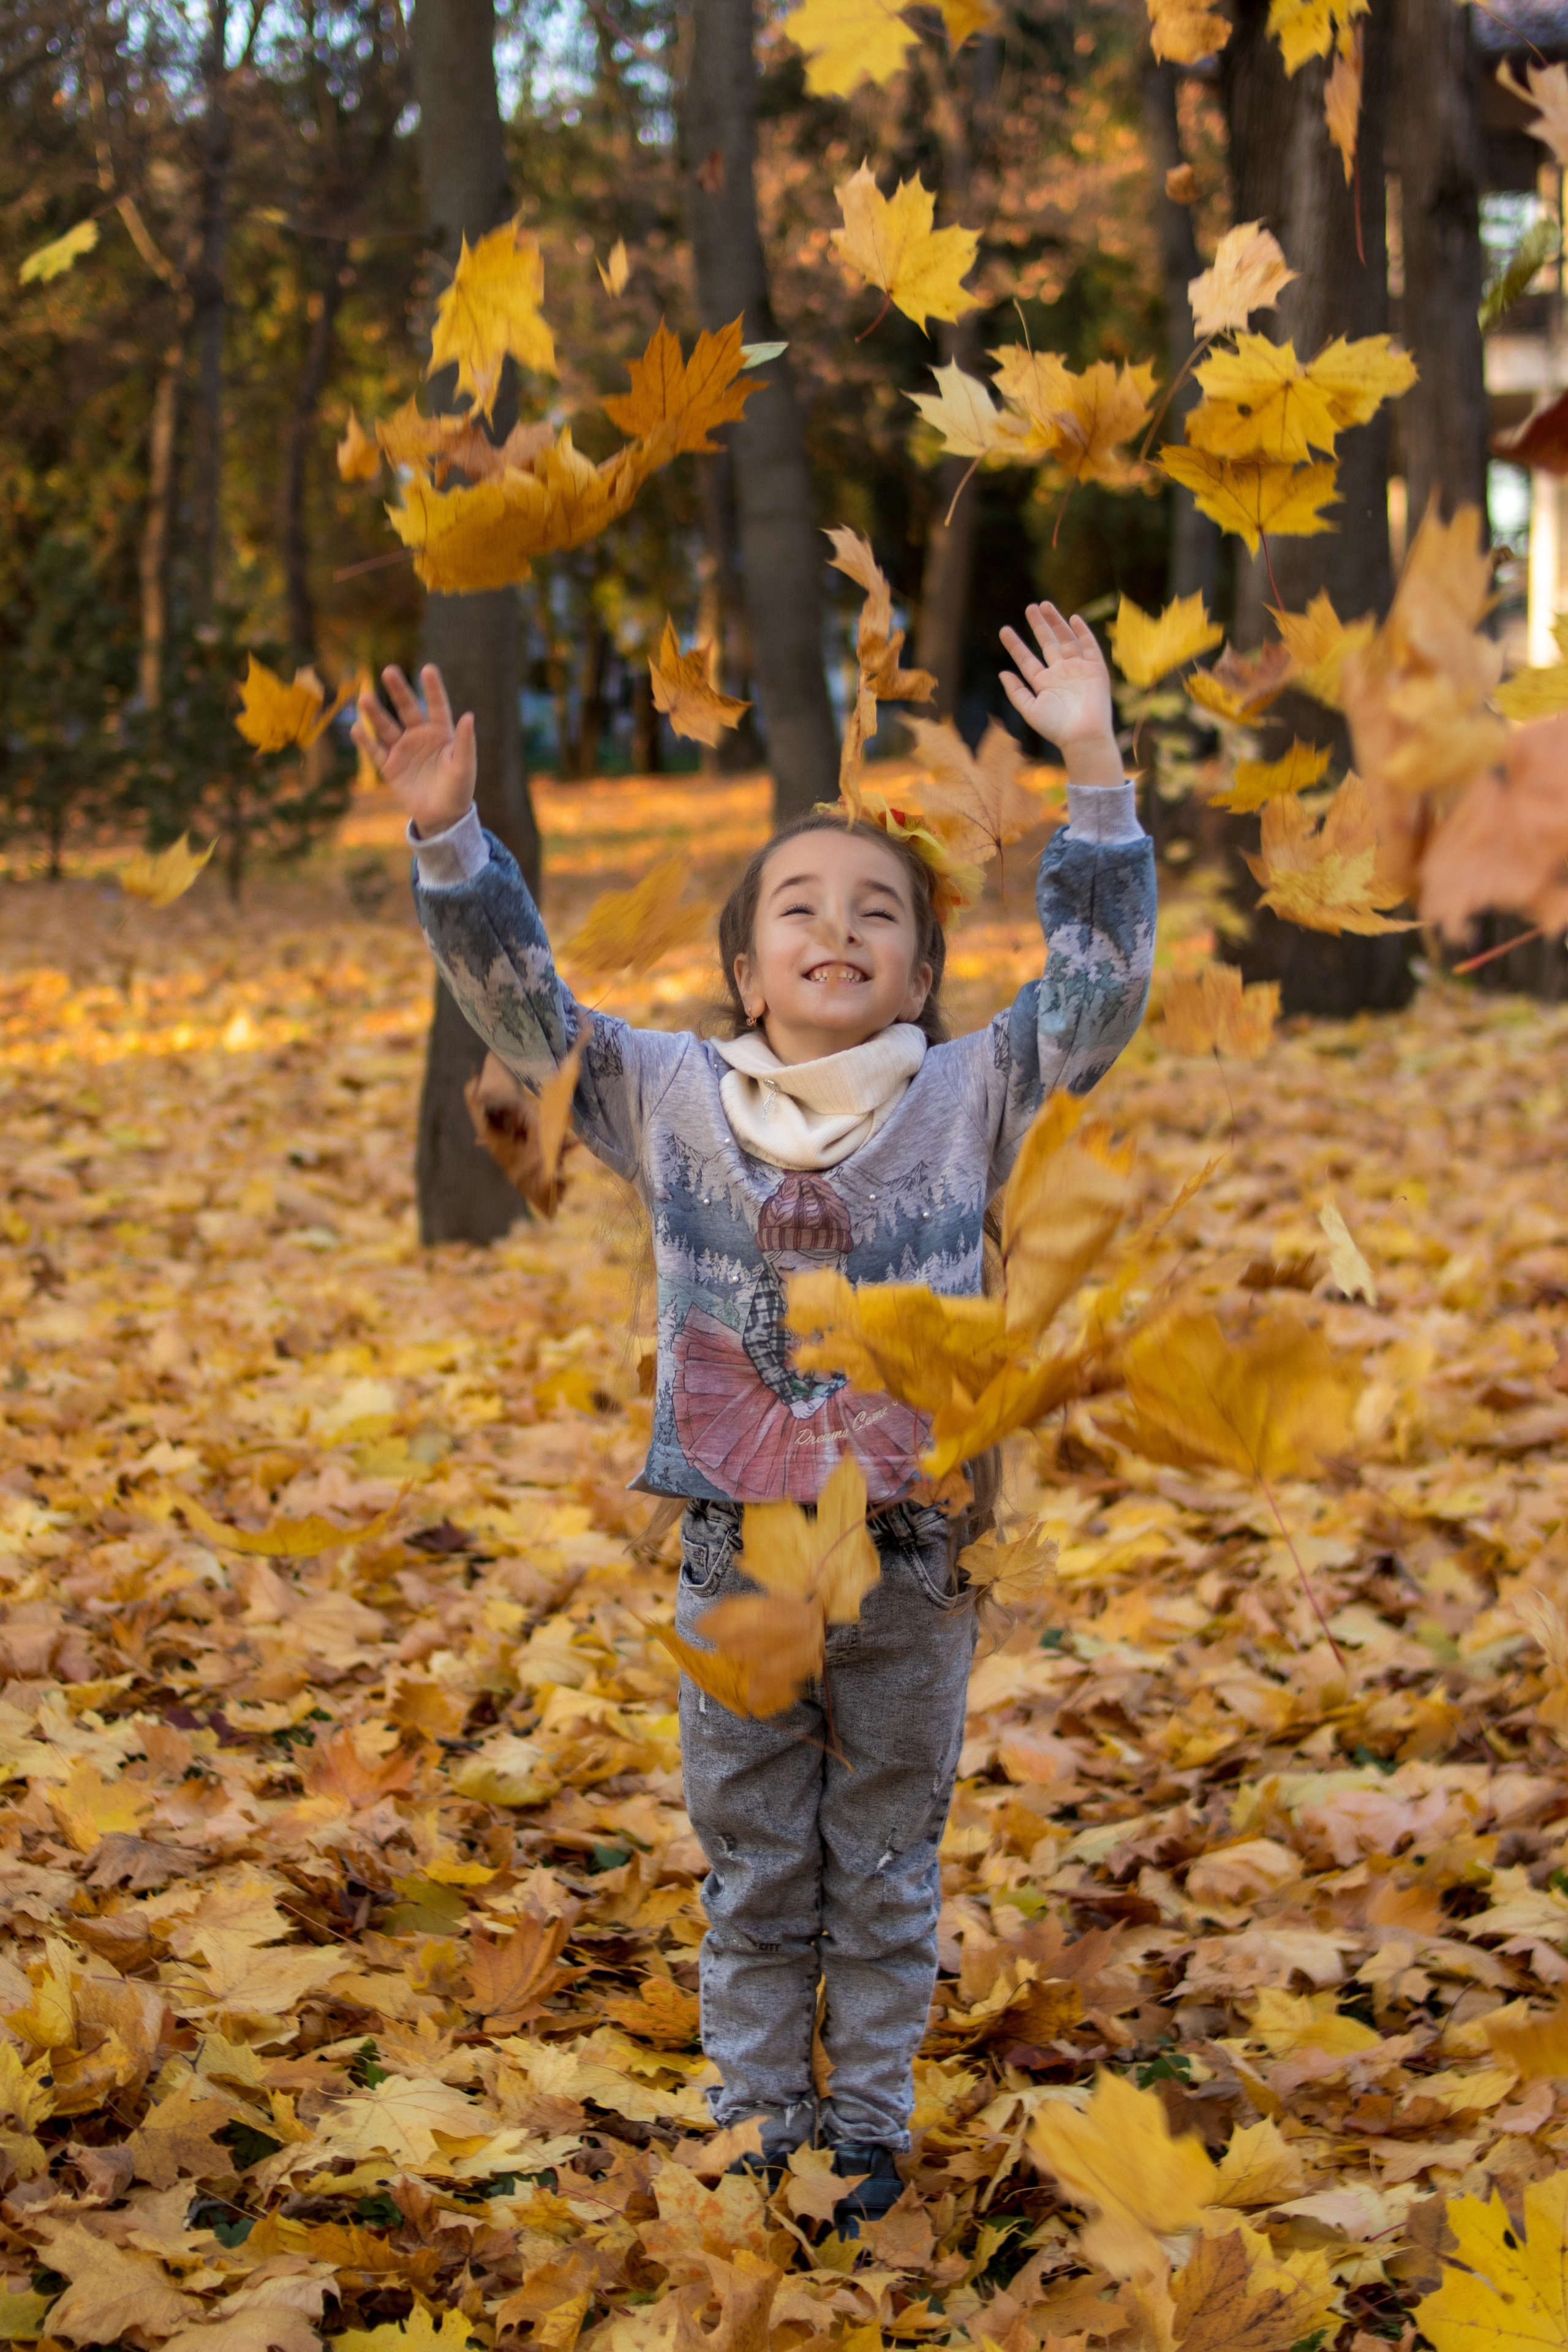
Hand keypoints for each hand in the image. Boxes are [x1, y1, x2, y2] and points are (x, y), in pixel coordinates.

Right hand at [353, 664, 476, 835]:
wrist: (443, 816)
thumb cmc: (459, 789)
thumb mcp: (464, 766)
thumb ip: (465, 742)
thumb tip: (469, 716)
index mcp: (441, 733)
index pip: (436, 706)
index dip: (432, 689)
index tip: (428, 669)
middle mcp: (419, 736)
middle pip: (407, 709)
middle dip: (398, 690)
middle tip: (389, 670)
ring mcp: (403, 749)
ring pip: (387, 726)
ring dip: (376, 713)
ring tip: (365, 697)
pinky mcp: (390, 766)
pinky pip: (376, 752)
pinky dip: (366, 742)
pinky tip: (357, 728)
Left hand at [999, 604, 1120, 784]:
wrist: (1083, 735)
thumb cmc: (1056, 727)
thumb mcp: (1030, 709)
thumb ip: (1016, 692)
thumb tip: (1002, 673)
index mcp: (1044, 683)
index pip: (1026, 660)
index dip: (1015, 645)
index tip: (1004, 630)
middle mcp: (1060, 674)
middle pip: (1047, 644)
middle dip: (1039, 626)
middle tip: (1030, 607)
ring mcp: (1078, 669)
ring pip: (1066, 640)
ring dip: (1056, 622)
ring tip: (1044, 605)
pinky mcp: (1095, 669)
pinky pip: (1089, 646)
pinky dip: (1082, 632)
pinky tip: (1073, 618)